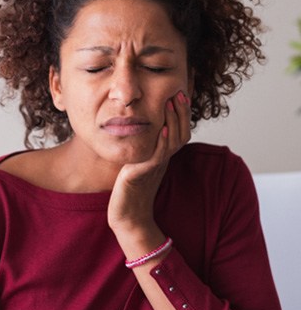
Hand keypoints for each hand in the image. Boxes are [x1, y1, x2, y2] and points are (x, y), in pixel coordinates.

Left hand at [107, 90, 190, 235]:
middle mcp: (163, 160)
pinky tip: (160, 129)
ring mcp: (155, 167)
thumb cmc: (131, 190)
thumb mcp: (141, 163)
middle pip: (180, 134)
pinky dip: (161, 142)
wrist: (128, 216)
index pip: (179, 131)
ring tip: (170, 103)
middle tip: (179, 93)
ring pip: (172, 142)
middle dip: (181, 112)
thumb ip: (146, 148)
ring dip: (173, 121)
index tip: (179, 94)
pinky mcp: (143, 174)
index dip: (182, 114)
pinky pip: (157, 156)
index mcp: (163, 156)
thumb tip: (146, 130)